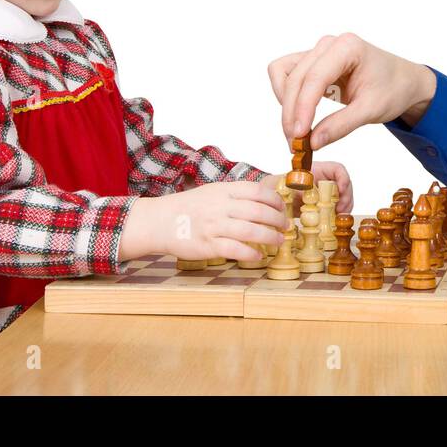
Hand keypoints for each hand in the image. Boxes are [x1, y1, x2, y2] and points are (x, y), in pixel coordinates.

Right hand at [120, 180, 286, 262]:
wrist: (160, 221)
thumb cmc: (190, 207)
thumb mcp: (213, 192)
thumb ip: (236, 194)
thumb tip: (265, 199)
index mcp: (223, 191)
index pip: (257, 191)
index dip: (274, 200)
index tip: (282, 207)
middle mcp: (220, 207)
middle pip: (258, 211)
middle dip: (277, 219)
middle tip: (286, 226)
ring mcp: (214, 226)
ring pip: (250, 230)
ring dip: (269, 236)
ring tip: (279, 241)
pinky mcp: (207, 245)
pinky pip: (234, 249)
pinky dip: (250, 253)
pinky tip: (258, 255)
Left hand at [267, 161, 354, 215]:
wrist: (274, 197)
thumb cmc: (280, 185)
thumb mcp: (286, 183)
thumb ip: (296, 186)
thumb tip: (303, 194)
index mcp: (317, 170)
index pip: (337, 169)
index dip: (343, 179)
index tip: (341, 190)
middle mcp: (325, 180)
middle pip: (344, 185)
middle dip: (346, 197)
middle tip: (341, 209)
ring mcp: (326, 193)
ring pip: (343, 197)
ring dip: (345, 207)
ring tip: (339, 217)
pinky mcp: (325, 206)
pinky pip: (337, 209)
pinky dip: (338, 215)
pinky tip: (334, 222)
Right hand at [268, 33, 436, 149]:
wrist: (402, 82)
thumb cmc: (393, 89)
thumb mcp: (371, 110)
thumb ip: (341, 125)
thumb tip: (312, 143)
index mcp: (347, 47)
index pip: (314, 78)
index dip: (302, 108)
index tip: (298, 135)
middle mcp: (329, 44)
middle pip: (295, 78)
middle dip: (292, 112)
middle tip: (296, 144)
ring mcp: (318, 51)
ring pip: (284, 74)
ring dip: (286, 104)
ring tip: (297, 132)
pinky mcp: (312, 62)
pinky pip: (286, 75)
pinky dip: (287, 96)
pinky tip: (299, 115)